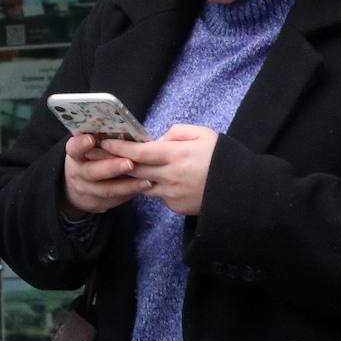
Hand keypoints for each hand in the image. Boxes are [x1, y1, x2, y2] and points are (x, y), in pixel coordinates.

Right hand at [60, 133, 149, 215]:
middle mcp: (78, 172)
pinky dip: (132, 192)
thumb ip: (105, 138)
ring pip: (106, 189)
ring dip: (126, 185)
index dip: (81, 144)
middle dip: (110, 167)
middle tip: (129, 162)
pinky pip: (116, 199)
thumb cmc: (93, 157)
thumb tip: (127, 124)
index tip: (91, 138)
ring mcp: (87, 189)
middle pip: (91, 171)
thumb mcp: (91, 146)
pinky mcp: (99, 202)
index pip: (74, 148)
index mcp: (76, 154)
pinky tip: (147, 185)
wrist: (80, 186)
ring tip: (146, 179)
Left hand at [100, 124, 217, 215]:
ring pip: (142, 185)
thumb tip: (158, 140)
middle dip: (115, 162)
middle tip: (98, 155)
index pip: (139, 152)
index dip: (119, 147)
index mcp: (176, 155)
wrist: (242, 190)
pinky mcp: (175, 206)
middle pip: (134, 170)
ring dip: (132, 177)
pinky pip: (158, 195)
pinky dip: (154, 187)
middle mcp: (169, 176)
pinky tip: (156, 180)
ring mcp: (171, 194)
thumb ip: (177, 133)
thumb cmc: (223, 158)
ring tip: (120, 167)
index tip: (104, 142)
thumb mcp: (204, 134)